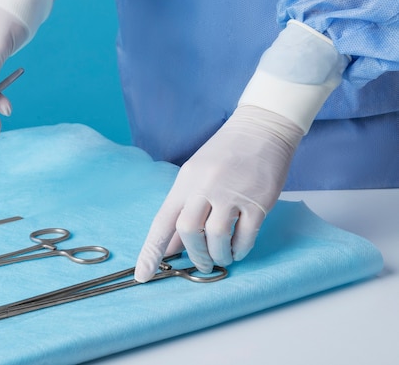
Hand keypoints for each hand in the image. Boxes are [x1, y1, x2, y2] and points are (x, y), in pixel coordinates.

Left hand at [134, 105, 303, 280]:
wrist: (261, 128)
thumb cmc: (225, 154)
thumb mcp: (196, 176)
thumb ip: (182, 209)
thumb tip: (171, 246)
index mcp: (185, 182)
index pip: (162, 222)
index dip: (151, 251)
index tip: (143, 275)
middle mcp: (204, 187)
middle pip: (188, 231)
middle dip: (194, 255)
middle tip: (201, 264)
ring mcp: (232, 193)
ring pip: (216, 236)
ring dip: (218, 255)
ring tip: (222, 258)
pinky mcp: (258, 200)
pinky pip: (246, 235)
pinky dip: (240, 249)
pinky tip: (239, 250)